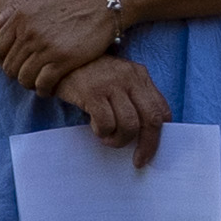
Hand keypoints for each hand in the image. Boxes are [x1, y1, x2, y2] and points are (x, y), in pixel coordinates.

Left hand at [0, 0, 125, 90]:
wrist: (103, 2)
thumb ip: (15, 8)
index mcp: (20, 17)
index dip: (4, 60)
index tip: (16, 63)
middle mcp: (29, 32)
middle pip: (10, 66)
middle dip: (17, 74)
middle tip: (28, 75)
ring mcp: (45, 47)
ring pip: (24, 78)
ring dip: (29, 84)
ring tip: (38, 83)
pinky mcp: (63, 60)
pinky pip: (43, 84)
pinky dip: (43, 90)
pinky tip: (49, 89)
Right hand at [55, 55, 170, 163]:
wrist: (59, 60)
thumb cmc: (89, 76)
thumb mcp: (117, 80)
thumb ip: (132, 98)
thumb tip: (144, 133)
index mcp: (139, 75)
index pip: (161, 109)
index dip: (158, 135)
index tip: (149, 151)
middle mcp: (130, 77)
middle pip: (151, 119)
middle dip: (147, 145)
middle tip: (137, 160)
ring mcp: (112, 83)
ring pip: (130, 125)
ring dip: (119, 140)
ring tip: (107, 138)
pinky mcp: (93, 91)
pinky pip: (107, 123)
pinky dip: (103, 132)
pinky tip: (95, 127)